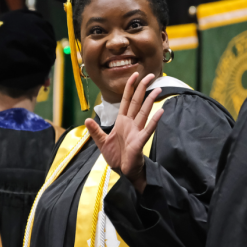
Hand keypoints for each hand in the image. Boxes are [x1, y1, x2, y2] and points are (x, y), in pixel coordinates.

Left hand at [85, 72, 163, 193]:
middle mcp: (130, 124)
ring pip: (144, 113)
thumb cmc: (116, 156)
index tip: (135, 75)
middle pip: (138, 102)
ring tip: (157, 89)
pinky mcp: (139, 142)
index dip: (130, 87)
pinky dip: (154, 121)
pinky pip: (147, 130)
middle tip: (149, 76)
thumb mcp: (101, 142)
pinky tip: (160, 112)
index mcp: (122, 122)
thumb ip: (95, 131)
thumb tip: (87, 119)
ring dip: (150, 101)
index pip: (127, 101)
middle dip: (143, 88)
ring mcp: (136, 132)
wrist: (123, 172)